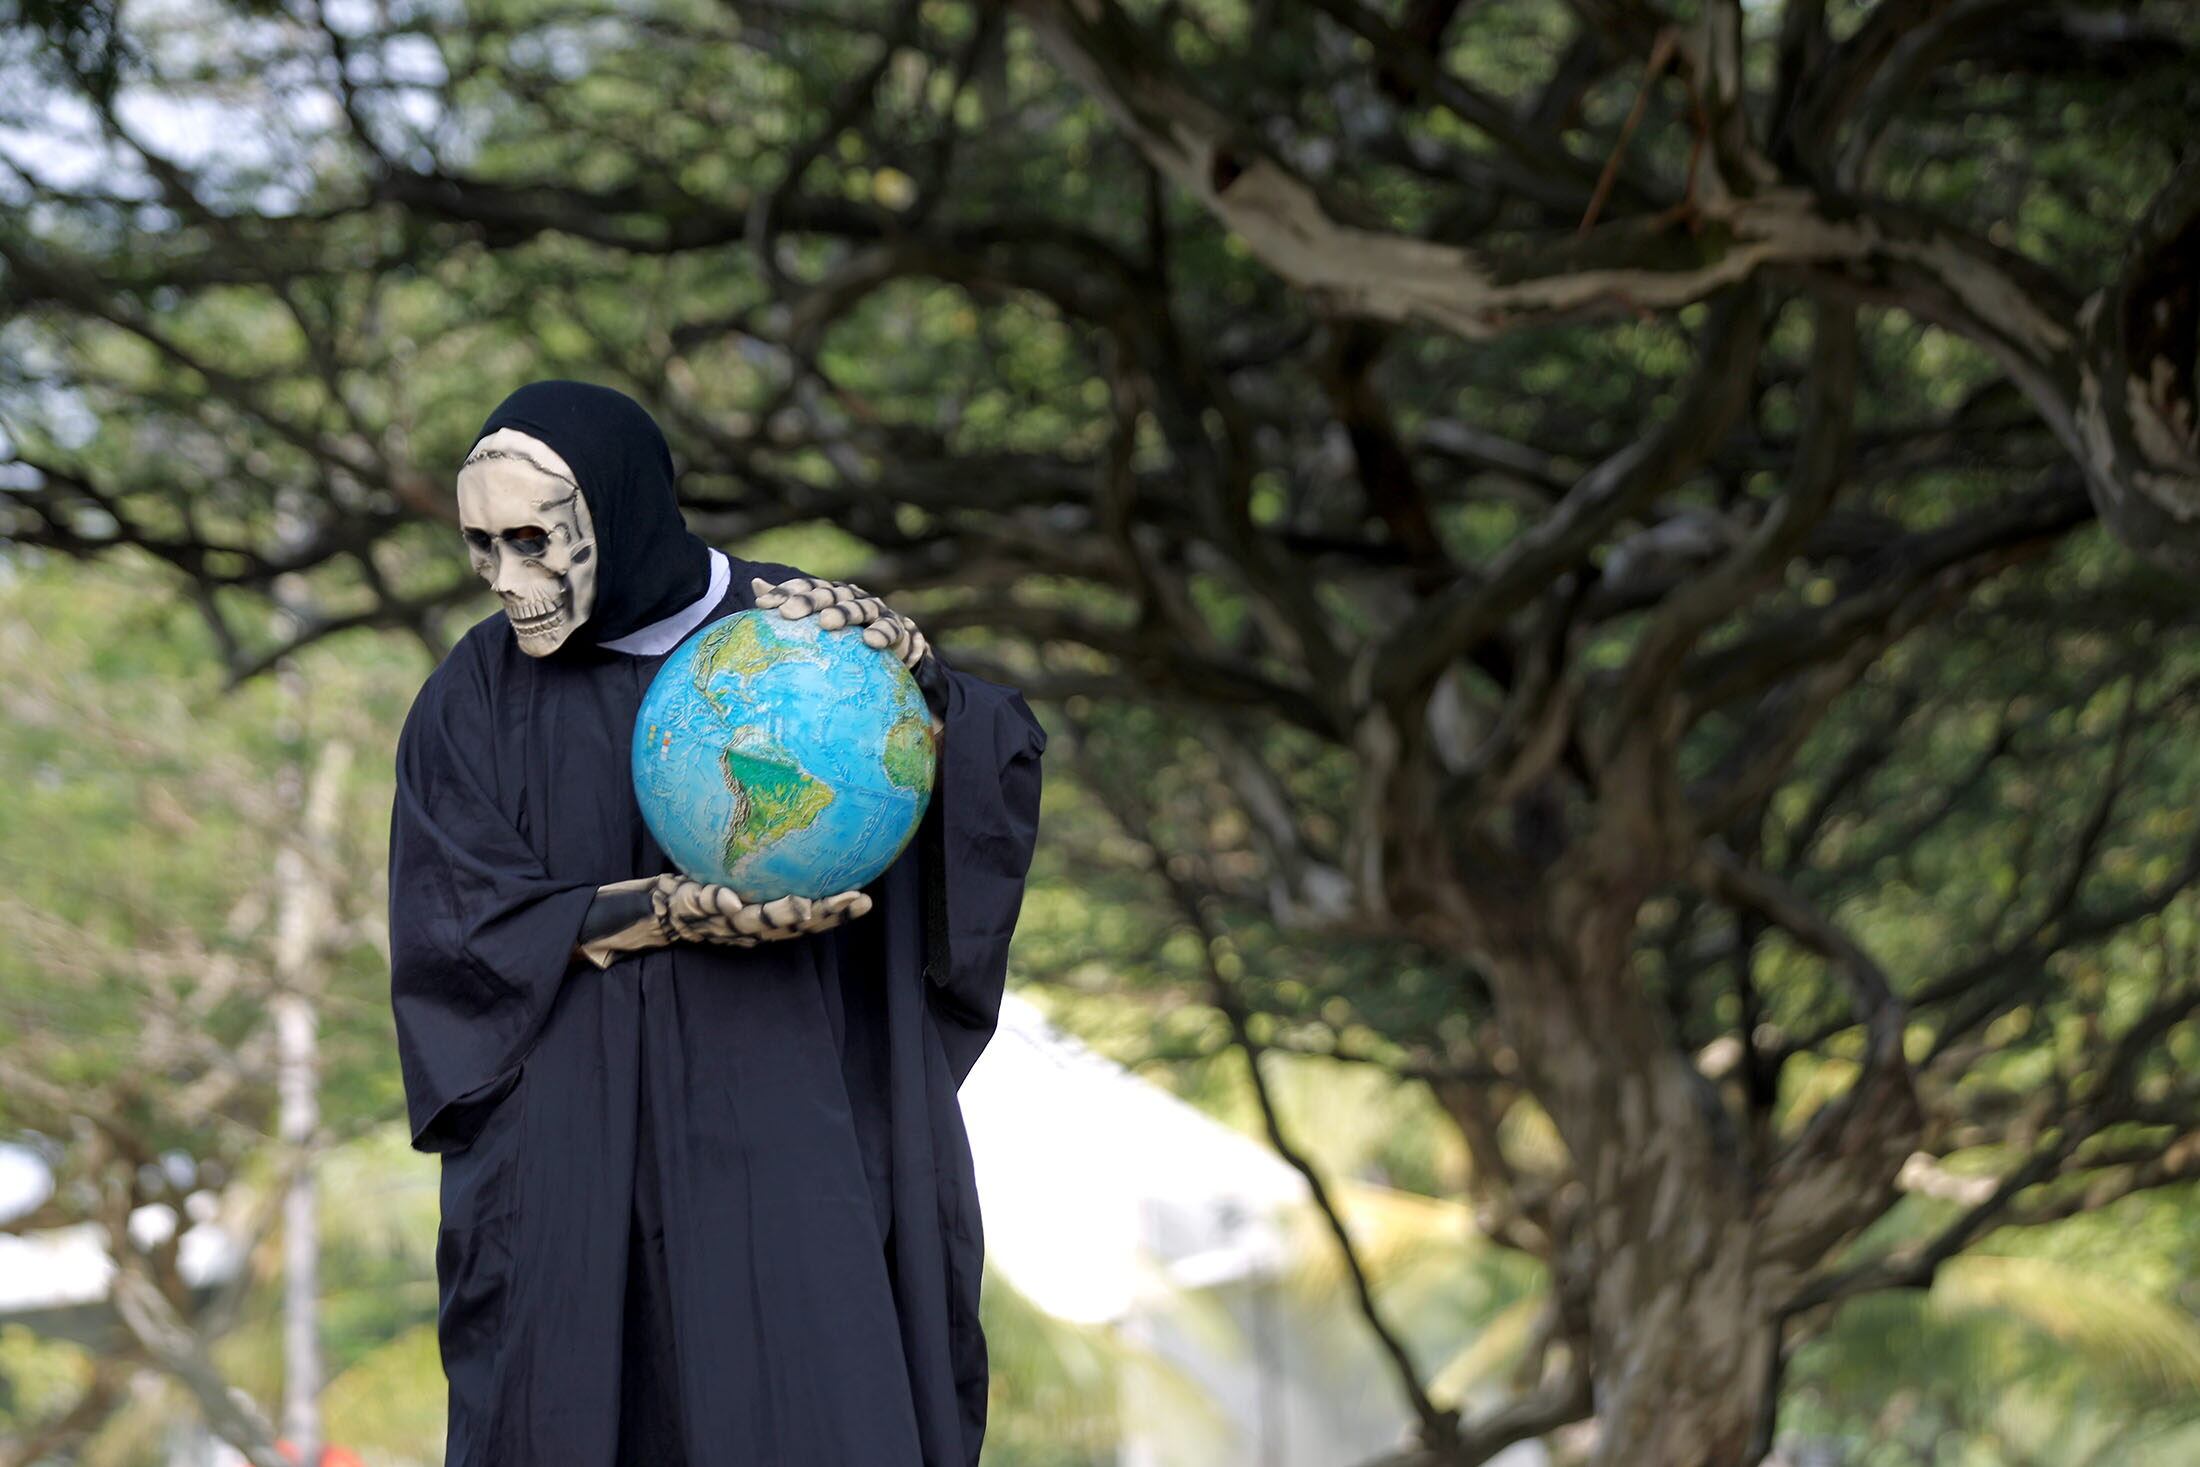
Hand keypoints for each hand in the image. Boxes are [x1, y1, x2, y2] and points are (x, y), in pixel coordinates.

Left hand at [647, 872, 872, 947]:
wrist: (654, 909)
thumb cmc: (699, 888)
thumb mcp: (731, 869)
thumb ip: (760, 852)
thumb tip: (793, 807)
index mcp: (761, 917)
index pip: (806, 916)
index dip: (837, 912)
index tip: (866, 900)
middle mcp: (747, 925)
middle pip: (791, 924)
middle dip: (824, 915)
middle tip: (852, 902)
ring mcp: (720, 922)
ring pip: (755, 921)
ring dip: (780, 915)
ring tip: (802, 905)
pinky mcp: (691, 912)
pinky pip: (706, 906)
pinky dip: (718, 904)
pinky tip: (730, 899)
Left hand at [750, 576, 929, 672]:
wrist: (891, 641)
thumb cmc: (844, 634)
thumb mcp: (816, 622)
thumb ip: (790, 603)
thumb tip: (755, 583)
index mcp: (828, 594)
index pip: (804, 587)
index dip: (784, 592)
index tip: (763, 605)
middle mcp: (849, 596)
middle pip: (828, 594)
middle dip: (808, 601)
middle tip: (788, 613)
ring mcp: (873, 609)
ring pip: (858, 607)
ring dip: (843, 613)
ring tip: (827, 623)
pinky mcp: (895, 626)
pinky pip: (889, 628)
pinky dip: (881, 633)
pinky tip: (870, 641)